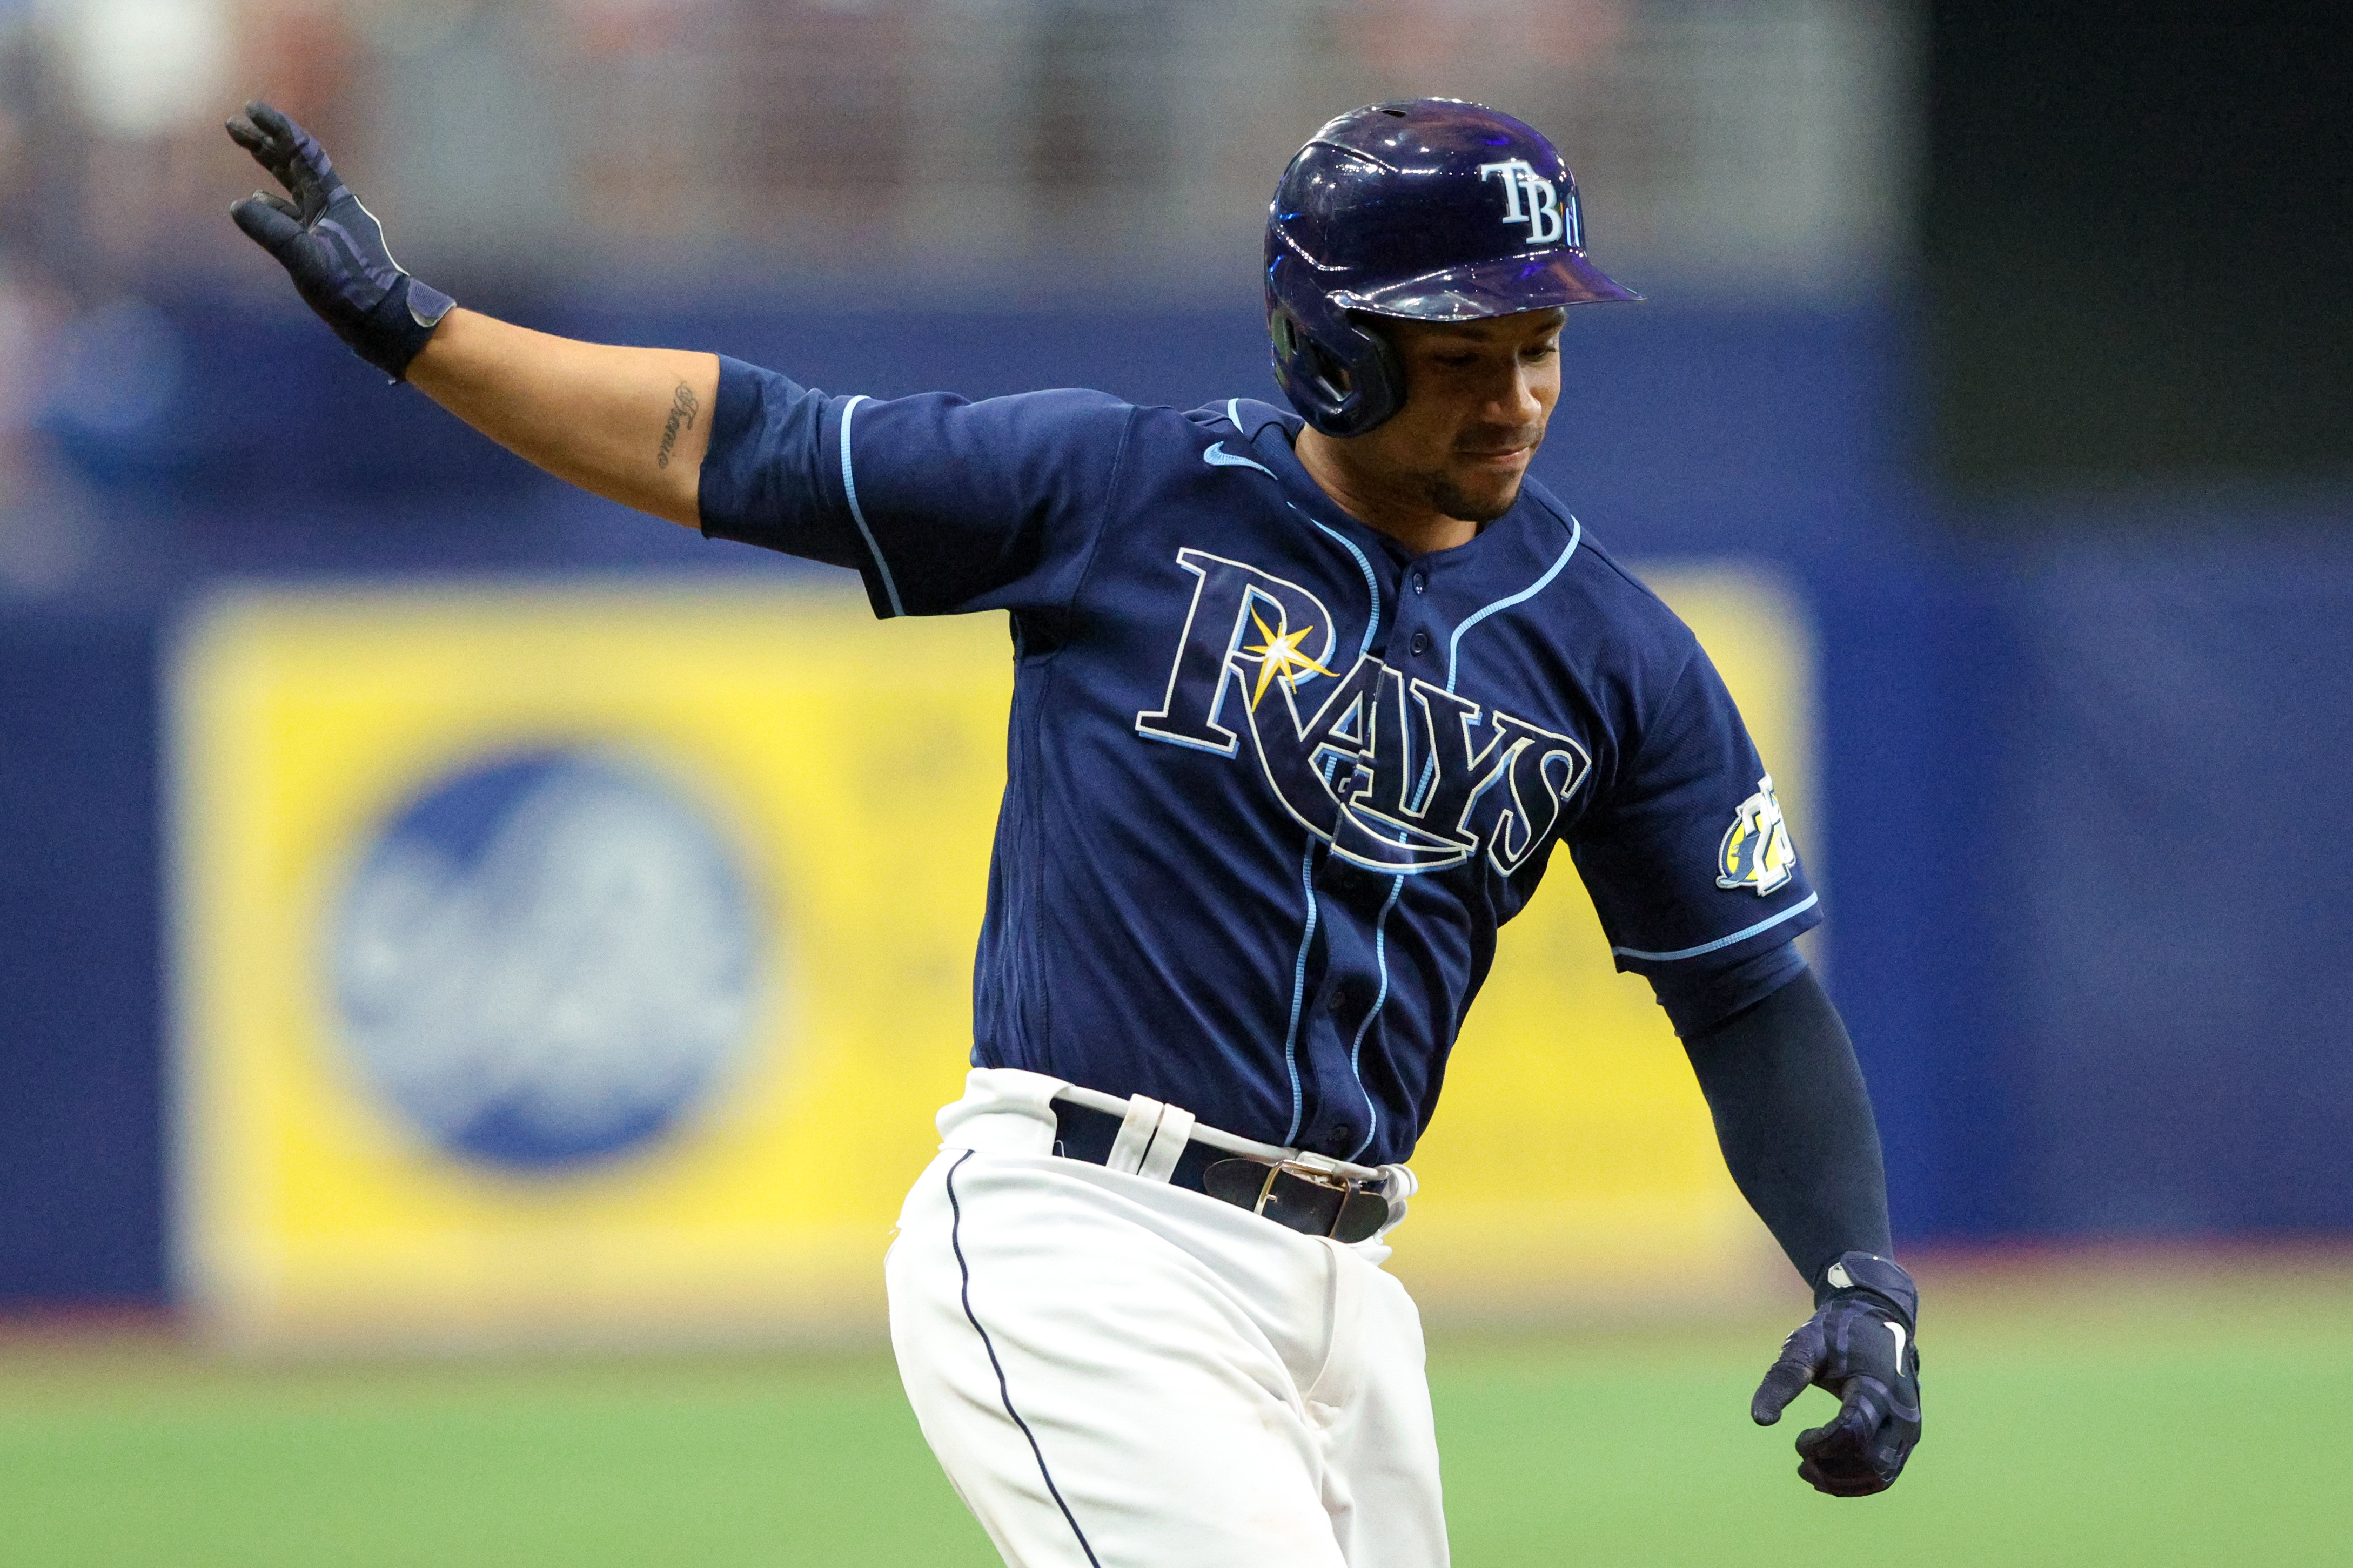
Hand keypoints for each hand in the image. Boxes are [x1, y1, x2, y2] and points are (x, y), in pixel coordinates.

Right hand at [225, 100, 453, 379]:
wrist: (383, 322)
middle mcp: (331, 207)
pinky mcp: (322, 246)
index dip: (276, 128)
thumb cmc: (353, 292)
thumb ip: (274, 233)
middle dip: (264, 142)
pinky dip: (271, 205)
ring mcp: (327, 226)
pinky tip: (254, 200)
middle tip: (233, 124)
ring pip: (291, 186)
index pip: (303, 153)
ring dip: (266, 167)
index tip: (249, 108)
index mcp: (334, 202)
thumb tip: (239, 205)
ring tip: (244, 146)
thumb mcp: (308, 261)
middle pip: (294, 164)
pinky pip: (291, 216)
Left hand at [1751, 1251, 1920, 1496]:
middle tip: (1801, 1457)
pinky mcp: (1905, 1437)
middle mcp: (1901, 1411)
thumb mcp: (1805, 1346)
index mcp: (1878, 1385)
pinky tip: (1825, 1476)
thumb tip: (1759, 1421)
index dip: (1822, 1444)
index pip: (1854, 1432)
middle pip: (1871, 1460)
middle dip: (1832, 1467)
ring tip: (1807, 1470)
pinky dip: (1856, 1481)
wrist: (1876, 1319)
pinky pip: (1887, 1472)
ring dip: (1843, 1481)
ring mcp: (1908, 1427)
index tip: (1799, 1439)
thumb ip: (1783, 1379)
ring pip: (1881, 1473)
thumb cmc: (1836, 1332)